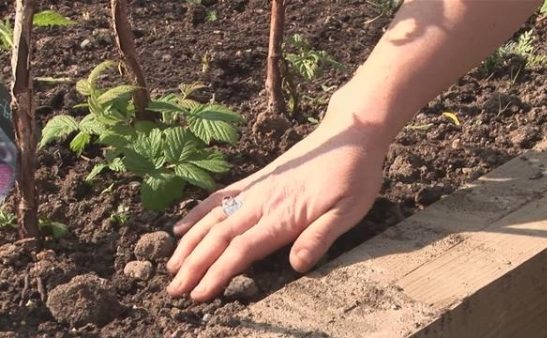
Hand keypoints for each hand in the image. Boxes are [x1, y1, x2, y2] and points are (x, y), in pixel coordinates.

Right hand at [166, 92, 389, 301]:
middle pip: (219, 237)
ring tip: (171, 266)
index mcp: (284, 215)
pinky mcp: (257, 180)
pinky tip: (183, 225)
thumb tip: (296, 266)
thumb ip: (320, 237)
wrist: (350, 134)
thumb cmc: (354, 175)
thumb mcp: (349, 211)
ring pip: (213, 218)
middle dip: (193, 265)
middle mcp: (263, 202)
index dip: (217, 274)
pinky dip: (198, 212)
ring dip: (190, 243)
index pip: (241, 250)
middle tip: (173, 290)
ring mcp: (256, 189)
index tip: (198, 295)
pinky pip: (220, 196)